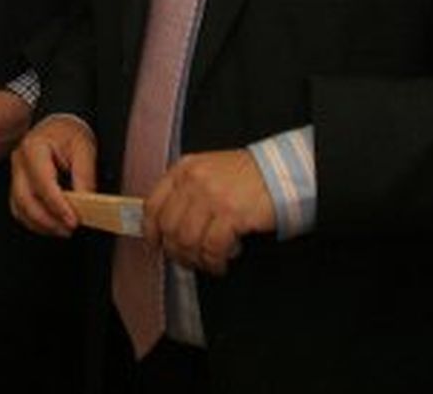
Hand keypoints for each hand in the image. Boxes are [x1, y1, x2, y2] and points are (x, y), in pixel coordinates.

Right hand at [9, 114, 96, 236]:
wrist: (59, 125)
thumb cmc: (69, 133)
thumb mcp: (84, 148)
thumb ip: (85, 176)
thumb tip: (86, 204)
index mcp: (33, 147)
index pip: (43, 183)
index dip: (58, 205)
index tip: (73, 220)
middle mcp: (19, 161)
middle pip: (25, 199)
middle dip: (47, 220)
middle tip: (69, 228)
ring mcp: (15, 174)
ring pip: (20, 208)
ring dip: (41, 224)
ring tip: (63, 229)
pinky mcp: (18, 184)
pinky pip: (20, 209)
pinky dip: (34, 221)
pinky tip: (51, 224)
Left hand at [145, 149, 274, 274]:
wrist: (280, 172)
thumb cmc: (246, 176)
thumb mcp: (207, 172)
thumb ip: (186, 192)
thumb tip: (168, 226)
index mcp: (183, 169)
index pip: (152, 204)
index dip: (151, 231)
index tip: (156, 245)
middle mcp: (192, 181)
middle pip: (169, 227)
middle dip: (176, 251)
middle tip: (187, 260)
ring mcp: (211, 196)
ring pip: (187, 240)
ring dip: (196, 259)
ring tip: (207, 263)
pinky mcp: (230, 213)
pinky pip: (211, 247)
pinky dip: (214, 261)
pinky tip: (221, 262)